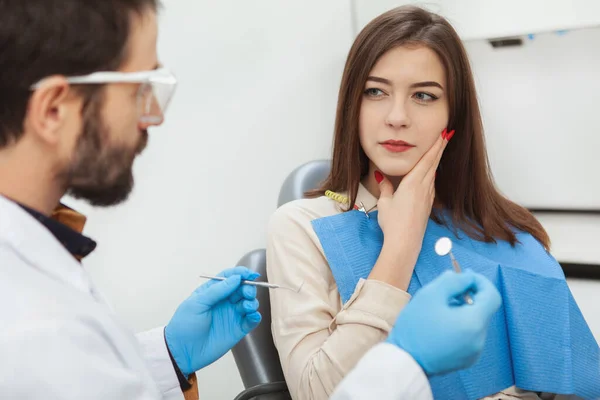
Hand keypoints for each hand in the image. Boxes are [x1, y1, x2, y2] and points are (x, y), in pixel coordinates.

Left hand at [164, 267, 261, 376]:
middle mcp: (225, 302)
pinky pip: (251, 320)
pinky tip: (252, 316)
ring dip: (252, 302)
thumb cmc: (185, 325)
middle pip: (242, 289)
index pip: (230, 277)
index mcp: (213, 291)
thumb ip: (216, 290)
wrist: (182, 352)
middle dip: (248, 288)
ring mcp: (232, 315)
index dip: (241, 273)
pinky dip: (255, 316)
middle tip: (247, 293)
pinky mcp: (238, 329)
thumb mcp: (197, 303)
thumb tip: (236, 278)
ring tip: (247, 306)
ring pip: (249, 303)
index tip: (250, 275)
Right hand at [377, 132, 447, 261]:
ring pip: (433, 174)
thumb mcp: (385, 203)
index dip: (435, 146)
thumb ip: (385, 187)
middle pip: (433, 164)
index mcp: (413, 183)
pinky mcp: (428, 205)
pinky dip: (432, 174)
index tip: (443, 135)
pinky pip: (431, 184)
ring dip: (436, 160)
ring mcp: (428, 197)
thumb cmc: (393, 223)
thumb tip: (381, 176)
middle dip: (440, 148)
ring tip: (439, 150)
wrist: (405, 242)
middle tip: (446, 135)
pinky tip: (431, 173)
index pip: (426, 160)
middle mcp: (423, 188)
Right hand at [387, 270, 501, 375]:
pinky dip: (459, 325)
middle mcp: (479, 339)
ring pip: (474, 322)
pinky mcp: (465, 360)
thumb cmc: (415, 328)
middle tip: (446, 291)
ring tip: (438, 310)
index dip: (480, 281)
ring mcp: (473, 352)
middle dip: (467, 296)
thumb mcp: (430, 295)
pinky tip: (439, 326)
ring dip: (462, 310)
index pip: (492, 296)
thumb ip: (452, 281)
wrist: (404, 361)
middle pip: (482, 309)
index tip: (464, 276)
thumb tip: (467, 277)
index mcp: (474, 323)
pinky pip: (469, 336)